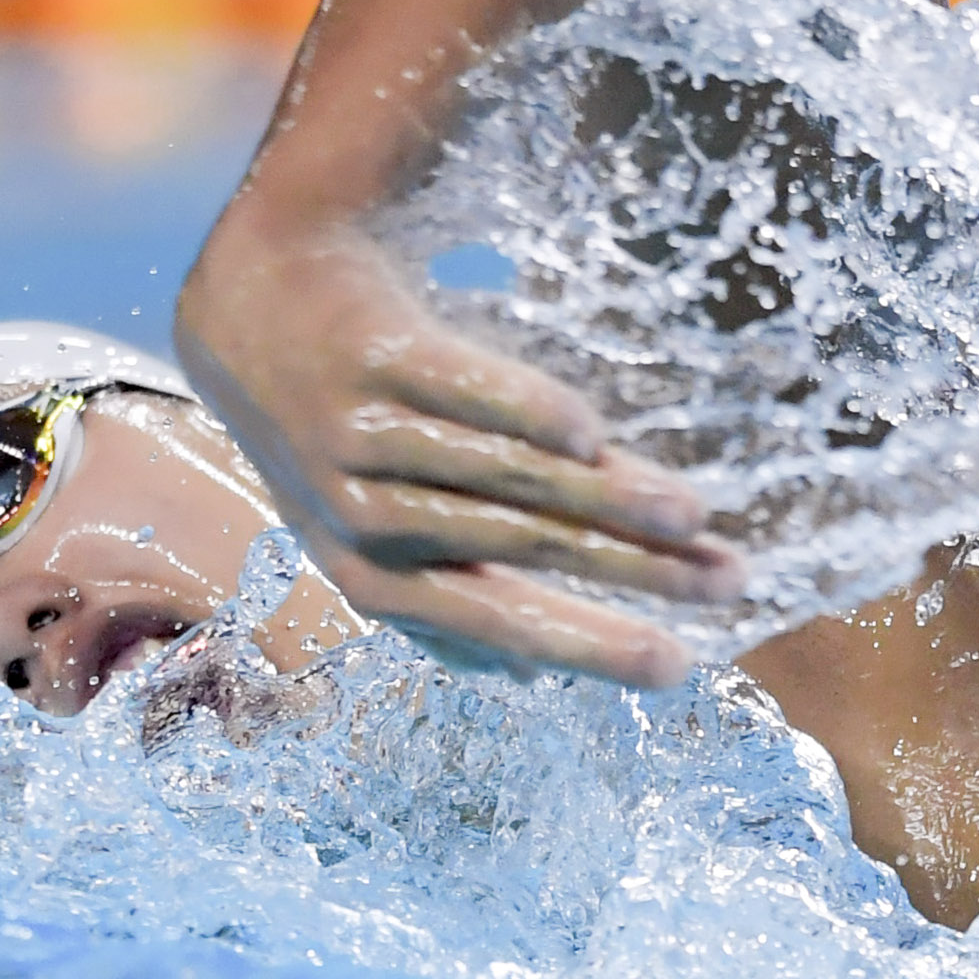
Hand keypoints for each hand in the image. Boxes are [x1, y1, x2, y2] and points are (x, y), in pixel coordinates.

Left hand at [177, 206, 739, 688]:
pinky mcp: (371, 353)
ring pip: (501, 478)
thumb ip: (442, 590)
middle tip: (723, 587)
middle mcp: (361, 518)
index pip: (498, 623)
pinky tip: (590, 434)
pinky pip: (461, 389)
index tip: (677, 666)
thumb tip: (525, 682)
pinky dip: (524, 413)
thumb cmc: (340, 427)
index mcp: (371, 577)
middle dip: (627, 578)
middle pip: (517, 553)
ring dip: (603, 501)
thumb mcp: (371, 528)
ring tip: (693, 513)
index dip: (588, 646)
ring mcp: (360, 436)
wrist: (256, 296)